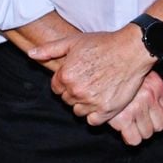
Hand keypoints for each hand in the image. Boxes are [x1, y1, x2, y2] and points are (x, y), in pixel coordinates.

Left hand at [29, 29, 154, 124]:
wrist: (131, 50)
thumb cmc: (103, 43)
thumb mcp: (73, 41)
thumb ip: (49, 49)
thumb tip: (31, 54)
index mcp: (66, 75)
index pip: (56, 88)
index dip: (66, 81)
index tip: (79, 74)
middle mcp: (76, 91)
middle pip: (67, 100)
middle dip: (74, 91)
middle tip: (90, 79)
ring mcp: (91, 102)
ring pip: (78, 111)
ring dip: (84, 103)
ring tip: (97, 88)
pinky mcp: (106, 110)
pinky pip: (92, 120)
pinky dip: (95, 113)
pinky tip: (102, 99)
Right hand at [108, 71, 162, 145]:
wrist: (100, 71)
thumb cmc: (123, 76)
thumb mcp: (147, 80)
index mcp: (155, 87)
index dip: (154, 116)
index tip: (145, 113)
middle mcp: (148, 97)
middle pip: (158, 127)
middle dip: (147, 125)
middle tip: (135, 118)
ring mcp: (135, 108)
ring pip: (146, 134)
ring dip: (137, 131)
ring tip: (128, 120)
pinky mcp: (121, 118)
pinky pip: (134, 139)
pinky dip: (129, 137)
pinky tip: (123, 127)